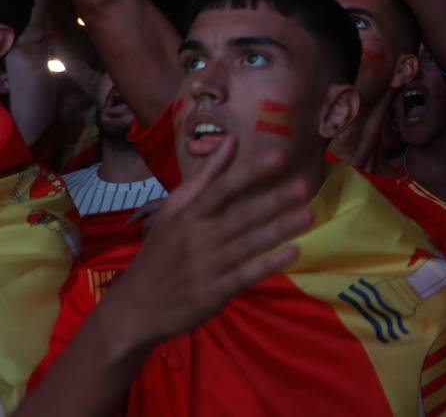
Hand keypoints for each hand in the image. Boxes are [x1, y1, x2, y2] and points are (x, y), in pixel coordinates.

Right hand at [102, 136, 311, 347]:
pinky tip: (293, 252)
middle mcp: (198, 237)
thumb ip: (206, 176)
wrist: (135, 306)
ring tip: (309, 215)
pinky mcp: (213, 292)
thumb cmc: (161, 251)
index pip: (222, 189)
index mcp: (188, 214)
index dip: (250, 173)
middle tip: (306, 186)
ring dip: (279, 230)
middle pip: (241, 216)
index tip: (279, 157)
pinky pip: (245, 275)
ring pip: (248, 244)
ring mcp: (206, 266)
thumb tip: (231, 139)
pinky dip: (268, 264)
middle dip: (274, 201)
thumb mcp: (175, 210)